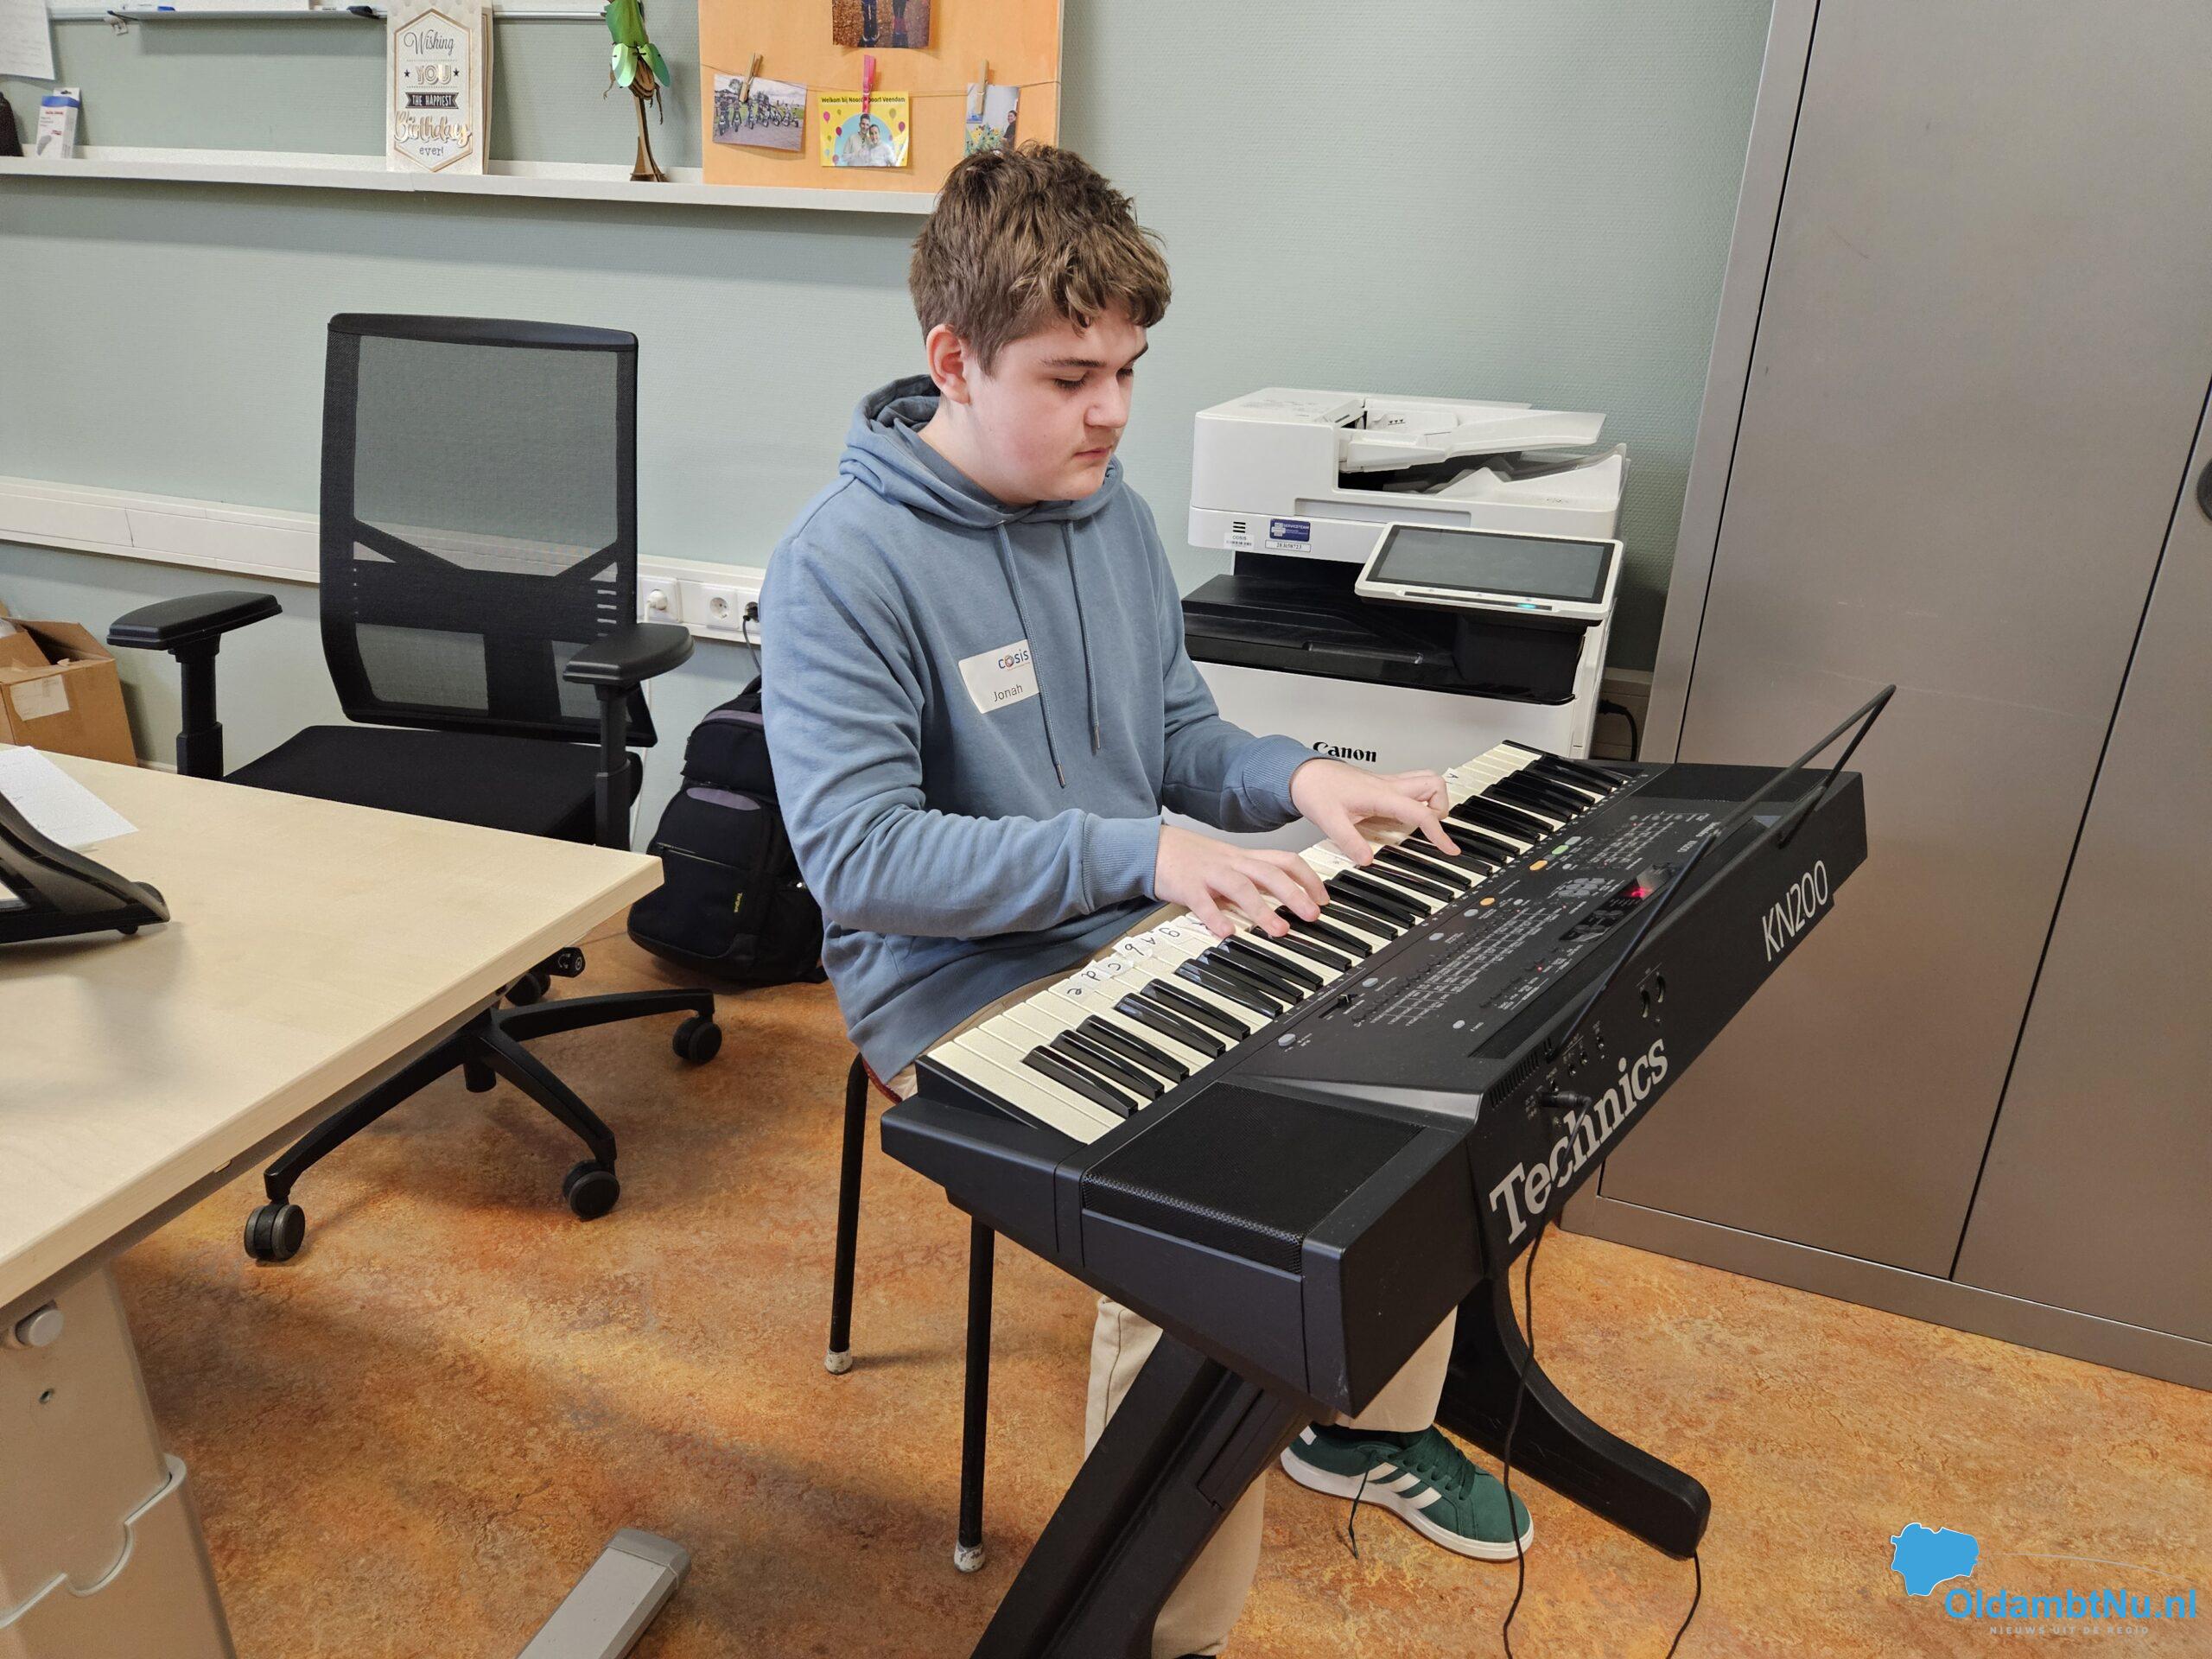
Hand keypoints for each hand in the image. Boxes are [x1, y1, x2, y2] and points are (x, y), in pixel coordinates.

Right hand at [1153, 823, 1327, 939]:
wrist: (1149, 845)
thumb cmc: (1190, 857)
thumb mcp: (1227, 862)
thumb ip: (1251, 876)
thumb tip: (1282, 897)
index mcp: (1243, 857)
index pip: (1284, 860)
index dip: (1308, 878)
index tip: (1323, 898)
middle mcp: (1231, 863)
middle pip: (1270, 873)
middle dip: (1295, 894)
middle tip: (1312, 915)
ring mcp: (1209, 873)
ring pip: (1241, 887)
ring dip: (1263, 909)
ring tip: (1279, 930)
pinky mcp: (1186, 886)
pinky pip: (1203, 903)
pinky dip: (1215, 918)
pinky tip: (1227, 933)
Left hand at [1289, 758, 1459, 863]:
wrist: (1304, 773)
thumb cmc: (1316, 790)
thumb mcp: (1329, 820)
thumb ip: (1349, 840)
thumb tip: (1367, 859)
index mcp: (1380, 794)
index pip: (1420, 811)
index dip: (1438, 831)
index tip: (1449, 848)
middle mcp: (1389, 785)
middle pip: (1434, 784)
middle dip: (1441, 809)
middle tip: (1431, 831)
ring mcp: (1387, 783)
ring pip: (1427, 780)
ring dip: (1433, 800)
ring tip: (1422, 823)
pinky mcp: (1383, 785)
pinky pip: (1412, 786)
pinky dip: (1418, 800)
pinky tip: (1404, 817)